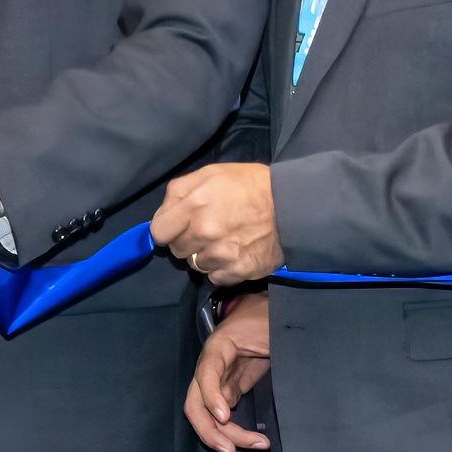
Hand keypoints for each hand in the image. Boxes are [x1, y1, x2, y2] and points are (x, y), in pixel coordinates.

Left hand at [152, 163, 281, 284]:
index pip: (159, 232)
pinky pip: (216, 277)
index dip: (167, 228)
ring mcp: (222, 253)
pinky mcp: (239, 270)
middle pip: (177, 250)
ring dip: (205, 256)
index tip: (179, 226)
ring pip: (196, 265)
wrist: (292, 205)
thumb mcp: (210, 174)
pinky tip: (234, 254)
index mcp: (194, 204)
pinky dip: (222, 269)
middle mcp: (205, 231)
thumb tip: (161, 216)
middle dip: (187, 241)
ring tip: (223, 241)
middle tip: (206, 230)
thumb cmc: (249, 185)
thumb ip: (178, 192)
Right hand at [184, 289, 272, 451]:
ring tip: (259, 444)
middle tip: (231, 450)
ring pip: (209, 416)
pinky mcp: (230, 391)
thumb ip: (269, 344)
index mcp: (218, 348)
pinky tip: (255, 440)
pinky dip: (235, 432)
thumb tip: (272, 362)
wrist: (270, 314)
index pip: (205, 374)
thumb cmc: (270, 315)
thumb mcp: (272, 326)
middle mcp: (211, 369)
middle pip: (195, 405)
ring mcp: (218, 383)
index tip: (225, 417)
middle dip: (209, 430)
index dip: (211, 396)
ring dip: (226, 436)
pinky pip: (223, 417)